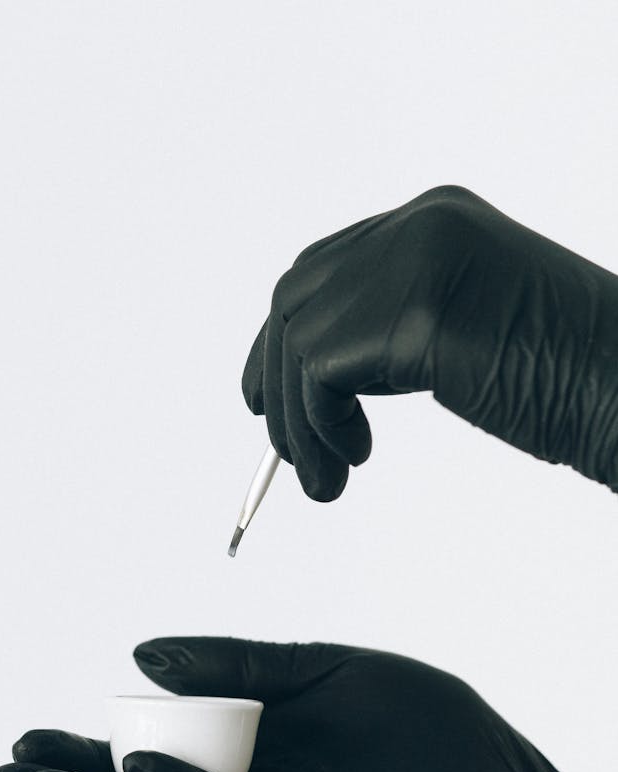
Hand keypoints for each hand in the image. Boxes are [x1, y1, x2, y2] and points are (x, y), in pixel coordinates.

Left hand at [242, 185, 617, 498]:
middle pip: (297, 294)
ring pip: (297, 337)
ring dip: (299, 423)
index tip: (272, 401)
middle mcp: (420, 225)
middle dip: (278, 381)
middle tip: (290, 454)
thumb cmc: (566, 383)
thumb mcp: (462, 337)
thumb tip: (321, 370)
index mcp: (436, 222)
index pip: (326, 268)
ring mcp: (418, 258)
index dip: (287, 337)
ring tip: (326, 481)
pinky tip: (355, 459)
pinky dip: (319, 423)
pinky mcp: (418, 309)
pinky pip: (317, 368)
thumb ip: (393, 329)